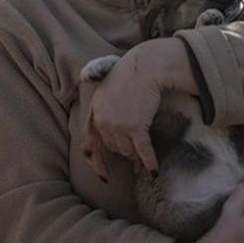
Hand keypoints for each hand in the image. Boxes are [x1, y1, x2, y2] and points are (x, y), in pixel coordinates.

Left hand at [82, 38, 197, 181]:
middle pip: (113, 148)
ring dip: (137, 153)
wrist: (144, 67)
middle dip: (124, 149)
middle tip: (135, 145)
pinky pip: (142, 151)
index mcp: (93, 114)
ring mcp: (118, 125)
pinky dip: (149, 162)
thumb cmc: (128, 76)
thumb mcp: (105, 93)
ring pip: (127, 151)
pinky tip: (154, 172)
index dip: (96, 164)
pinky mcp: (136, 126)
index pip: (89, 146)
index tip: (104, 176)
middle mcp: (102, 122)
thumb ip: (101, 111)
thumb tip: (107, 132)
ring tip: (145, 150)